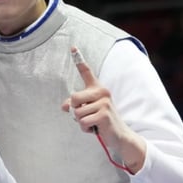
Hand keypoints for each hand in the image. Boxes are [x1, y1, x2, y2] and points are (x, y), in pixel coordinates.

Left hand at [62, 46, 144, 171]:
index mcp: (97, 89)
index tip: (72, 47)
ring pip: (77, 112)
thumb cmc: (100, 121)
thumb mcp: (86, 111)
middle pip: (73, 98)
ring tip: (93, 122)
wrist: (119, 135)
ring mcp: (104, 103)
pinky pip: (83, 122)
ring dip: (81, 122)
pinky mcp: (104, 115)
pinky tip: (95, 128)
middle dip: (75, 110)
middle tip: (87, 116)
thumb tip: (64, 106)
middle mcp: (102, 92)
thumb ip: (74, 106)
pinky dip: (85, 128)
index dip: (78, 59)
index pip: (87, 72)